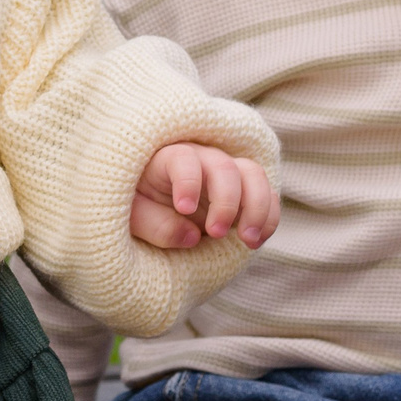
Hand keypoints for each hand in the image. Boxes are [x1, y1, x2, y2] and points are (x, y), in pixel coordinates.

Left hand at [131, 142, 276, 250]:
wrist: (148, 211)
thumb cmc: (134, 208)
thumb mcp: (131, 218)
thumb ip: (154, 225)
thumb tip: (191, 237)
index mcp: (167, 159)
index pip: (183, 159)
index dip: (188, 182)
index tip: (185, 209)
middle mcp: (201, 159)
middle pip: (224, 167)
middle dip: (226, 201)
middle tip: (216, 233)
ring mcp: (225, 172)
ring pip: (253, 174)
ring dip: (257, 207)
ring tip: (249, 240)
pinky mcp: (243, 190)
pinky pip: (267, 194)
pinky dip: (269, 216)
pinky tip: (257, 241)